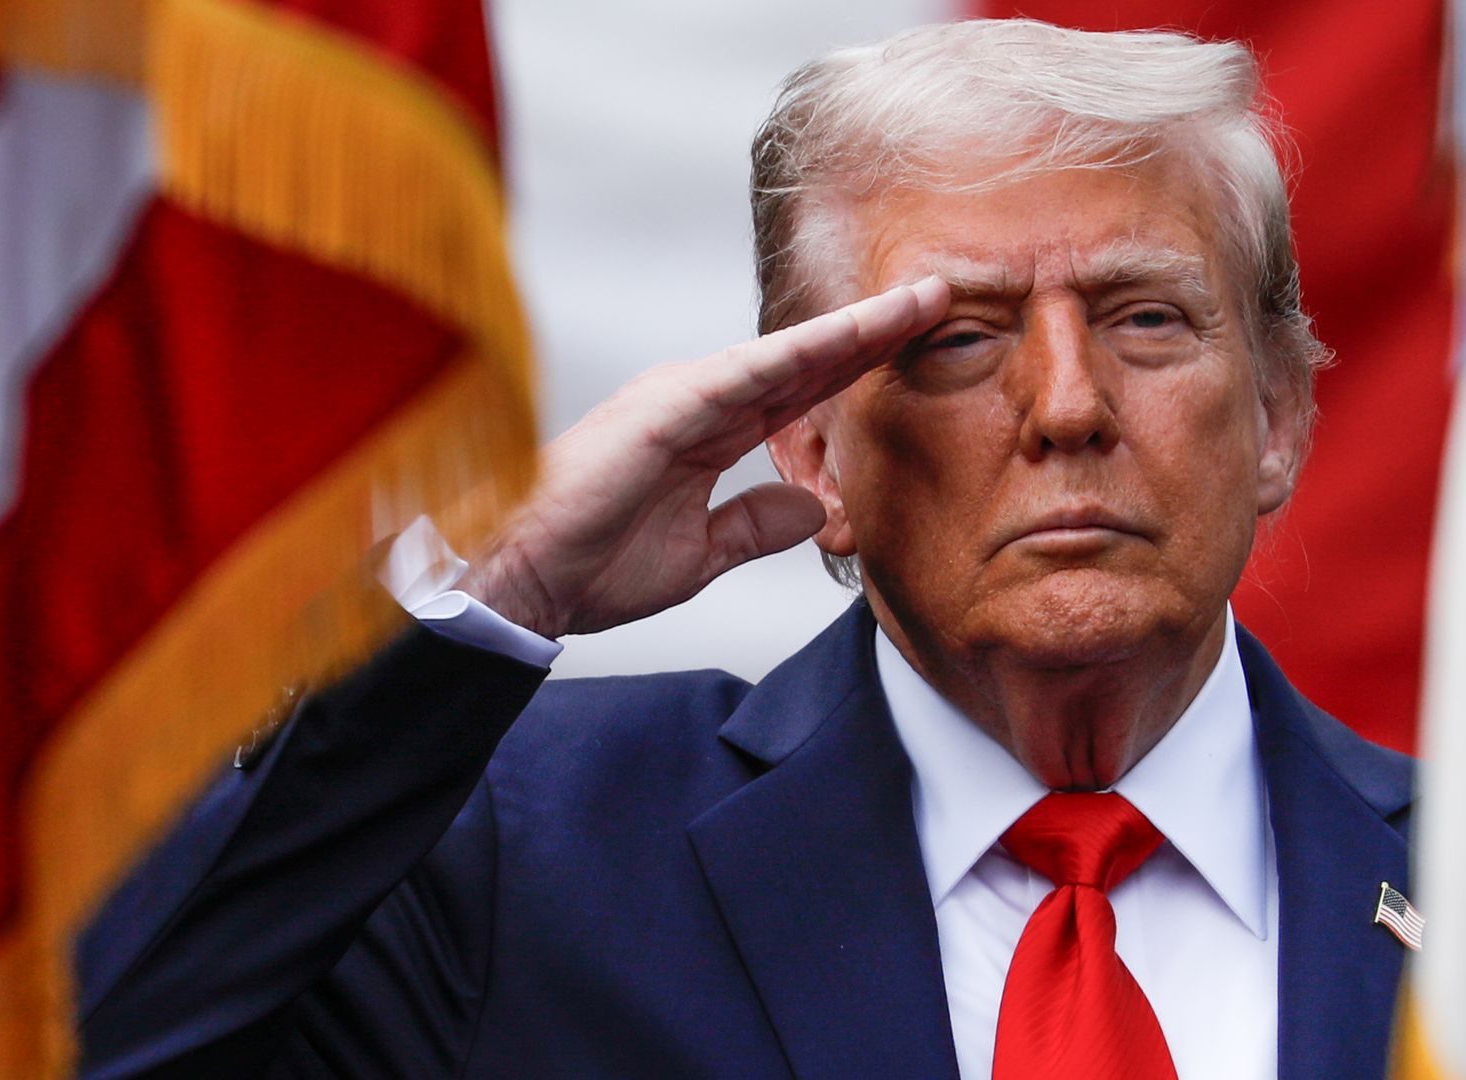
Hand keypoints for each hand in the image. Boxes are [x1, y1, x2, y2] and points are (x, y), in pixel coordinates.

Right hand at [460, 276, 949, 638]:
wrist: (524, 583)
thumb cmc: (593, 565)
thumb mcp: (700, 552)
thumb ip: (755, 524)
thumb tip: (811, 508)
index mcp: (710, 427)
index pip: (803, 386)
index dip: (861, 361)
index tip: (920, 339)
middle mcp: (700, 398)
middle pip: (807, 358)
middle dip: (875, 328)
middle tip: (941, 296)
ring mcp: (682, 396)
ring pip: (788, 354)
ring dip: (855, 329)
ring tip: (919, 303)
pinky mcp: (664, 409)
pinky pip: (748, 375)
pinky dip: (801, 354)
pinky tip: (852, 337)